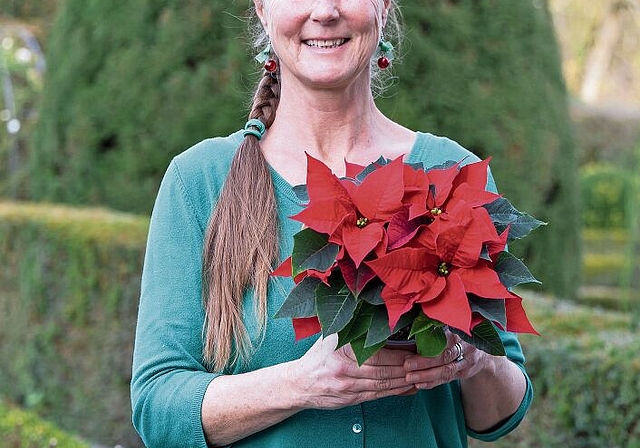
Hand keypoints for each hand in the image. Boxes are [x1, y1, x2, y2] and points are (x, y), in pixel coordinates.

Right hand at [295, 334, 415, 408]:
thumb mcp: (332, 336)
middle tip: (425, 361)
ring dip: (405, 380)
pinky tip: (408, 387)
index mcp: (343, 350)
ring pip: (384, 384)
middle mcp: (346, 369)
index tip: (415, 347)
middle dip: (408, 367)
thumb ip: (353, 327)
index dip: (400, 352)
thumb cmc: (319, 356)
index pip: (379, 352)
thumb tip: (378, 315)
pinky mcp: (352, 399)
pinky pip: (379, 395)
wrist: (299, 383)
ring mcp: (349, 386)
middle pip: (385, 370)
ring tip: (421, 373)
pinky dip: (396, 391)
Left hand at [403, 332, 491, 389]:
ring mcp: (466, 362)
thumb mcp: (451, 329)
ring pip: (446, 371)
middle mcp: (464, 347)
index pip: (442, 340)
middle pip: (444, 357)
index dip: (426, 347)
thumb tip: (411, 333)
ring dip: (426, 376)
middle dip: (424, 363)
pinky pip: (446, 379)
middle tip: (407, 366)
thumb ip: (435, 331)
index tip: (410, 352)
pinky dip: (432, 383)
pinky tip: (420, 385)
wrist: (482, 353)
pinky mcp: (464, 373)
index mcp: (458, 332)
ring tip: (410, 378)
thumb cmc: (459, 338)